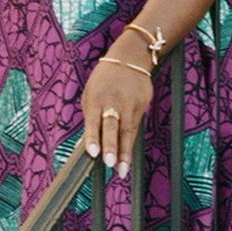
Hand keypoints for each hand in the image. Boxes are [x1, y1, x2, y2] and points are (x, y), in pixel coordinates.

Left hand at [81, 50, 153, 178]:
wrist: (129, 59)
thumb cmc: (104, 80)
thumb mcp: (90, 92)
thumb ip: (90, 115)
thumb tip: (89, 141)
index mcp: (95, 98)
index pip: (93, 121)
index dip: (93, 138)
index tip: (93, 153)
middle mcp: (113, 102)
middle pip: (112, 127)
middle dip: (111, 146)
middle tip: (110, 164)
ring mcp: (130, 104)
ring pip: (127, 132)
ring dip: (124, 153)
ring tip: (122, 170)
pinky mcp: (142, 106)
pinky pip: (134, 128)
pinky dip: (130, 144)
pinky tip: (127, 158)